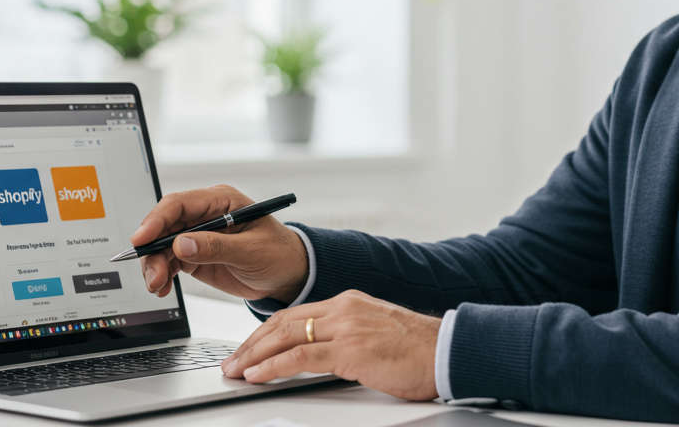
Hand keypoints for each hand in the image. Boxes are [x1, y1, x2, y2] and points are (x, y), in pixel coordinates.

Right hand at [131, 185, 308, 303]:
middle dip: (152, 250)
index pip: (179, 204)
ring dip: (154, 266)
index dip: (156, 220)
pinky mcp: (194, 255)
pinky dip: (161, 275)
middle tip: (153, 275)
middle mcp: (205, 215)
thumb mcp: (252, 250)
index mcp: (221, 201)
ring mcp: (197, 235)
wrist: (288, 274)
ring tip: (158, 286)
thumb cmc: (279, 253)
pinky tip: (162, 288)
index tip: (141, 239)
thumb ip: (216, 247)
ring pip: (162, 246)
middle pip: (165, 226)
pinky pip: (169, 262)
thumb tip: (181, 244)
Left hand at [225, 289, 440, 400]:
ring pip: (285, 337)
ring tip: (236, 371)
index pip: (295, 314)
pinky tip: (257, 376)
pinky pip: (300, 357)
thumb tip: (321, 356)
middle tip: (231, 362)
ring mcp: (346, 327)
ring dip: (254, 356)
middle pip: (283, 322)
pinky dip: (272, 366)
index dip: (266, 333)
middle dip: (251, 344)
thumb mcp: (375, 335)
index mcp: (349, 302)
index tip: (248, 349)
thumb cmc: (418, 350)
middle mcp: (344, 309)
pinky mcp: (351, 349)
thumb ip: (347, 338)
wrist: (447, 350)